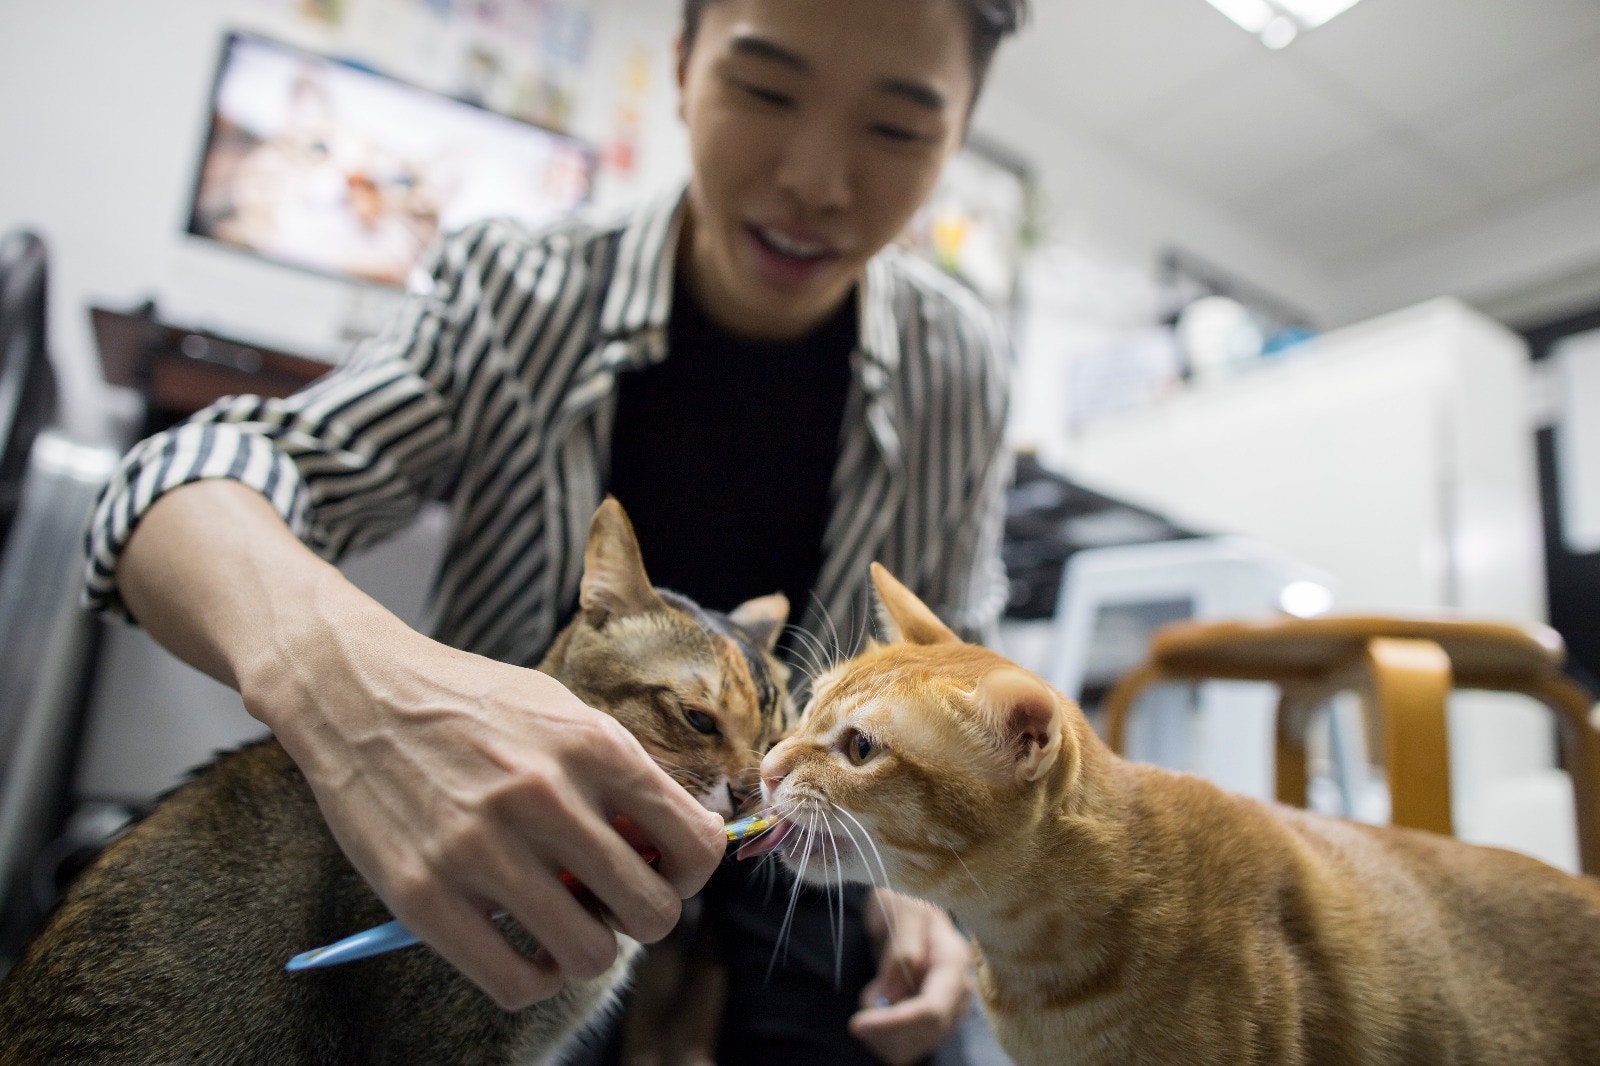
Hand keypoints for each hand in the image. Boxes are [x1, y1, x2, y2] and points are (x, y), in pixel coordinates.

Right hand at [246, 592, 726, 1009]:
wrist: (356, 691)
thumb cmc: (472, 705)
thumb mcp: (562, 712)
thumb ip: (622, 776)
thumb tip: (683, 846)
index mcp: (593, 744)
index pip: (695, 842)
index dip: (692, 871)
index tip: (665, 870)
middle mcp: (545, 795)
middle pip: (653, 911)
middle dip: (643, 916)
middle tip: (609, 901)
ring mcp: (482, 847)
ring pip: (590, 955)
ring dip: (587, 950)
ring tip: (563, 924)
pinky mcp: (423, 893)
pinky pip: (516, 982)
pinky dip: (533, 980)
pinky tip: (524, 953)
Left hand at [848, 888, 974, 1064]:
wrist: (907, 906)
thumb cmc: (904, 901)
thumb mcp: (900, 911)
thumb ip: (900, 952)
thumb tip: (889, 998)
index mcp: (954, 962)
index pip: (931, 1010)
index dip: (894, 1023)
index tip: (857, 1023)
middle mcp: (959, 992)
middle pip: (924, 1033)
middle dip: (885, 1030)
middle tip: (858, 1010)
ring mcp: (950, 1009)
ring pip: (915, 1048)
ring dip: (883, 1036)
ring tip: (870, 1003)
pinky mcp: (935, 1022)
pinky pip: (909, 1048)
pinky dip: (886, 1040)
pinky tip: (877, 1017)